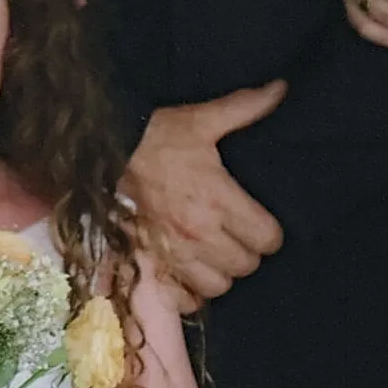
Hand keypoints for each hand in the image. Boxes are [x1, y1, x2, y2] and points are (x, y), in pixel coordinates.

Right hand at [124, 83, 287, 310]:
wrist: (105, 154)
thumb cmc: (157, 138)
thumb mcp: (202, 119)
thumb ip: (245, 108)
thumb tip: (282, 88)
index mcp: (218, 199)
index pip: (267, 238)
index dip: (270, 233)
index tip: (262, 224)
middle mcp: (200, 232)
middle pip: (247, 265)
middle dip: (248, 252)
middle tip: (239, 237)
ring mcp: (175, 253)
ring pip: (219, 286)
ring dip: (222, 273)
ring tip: (217, 255)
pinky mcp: (153, 263)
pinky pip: (184, 299)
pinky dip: (191, 291)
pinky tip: (192, 273)